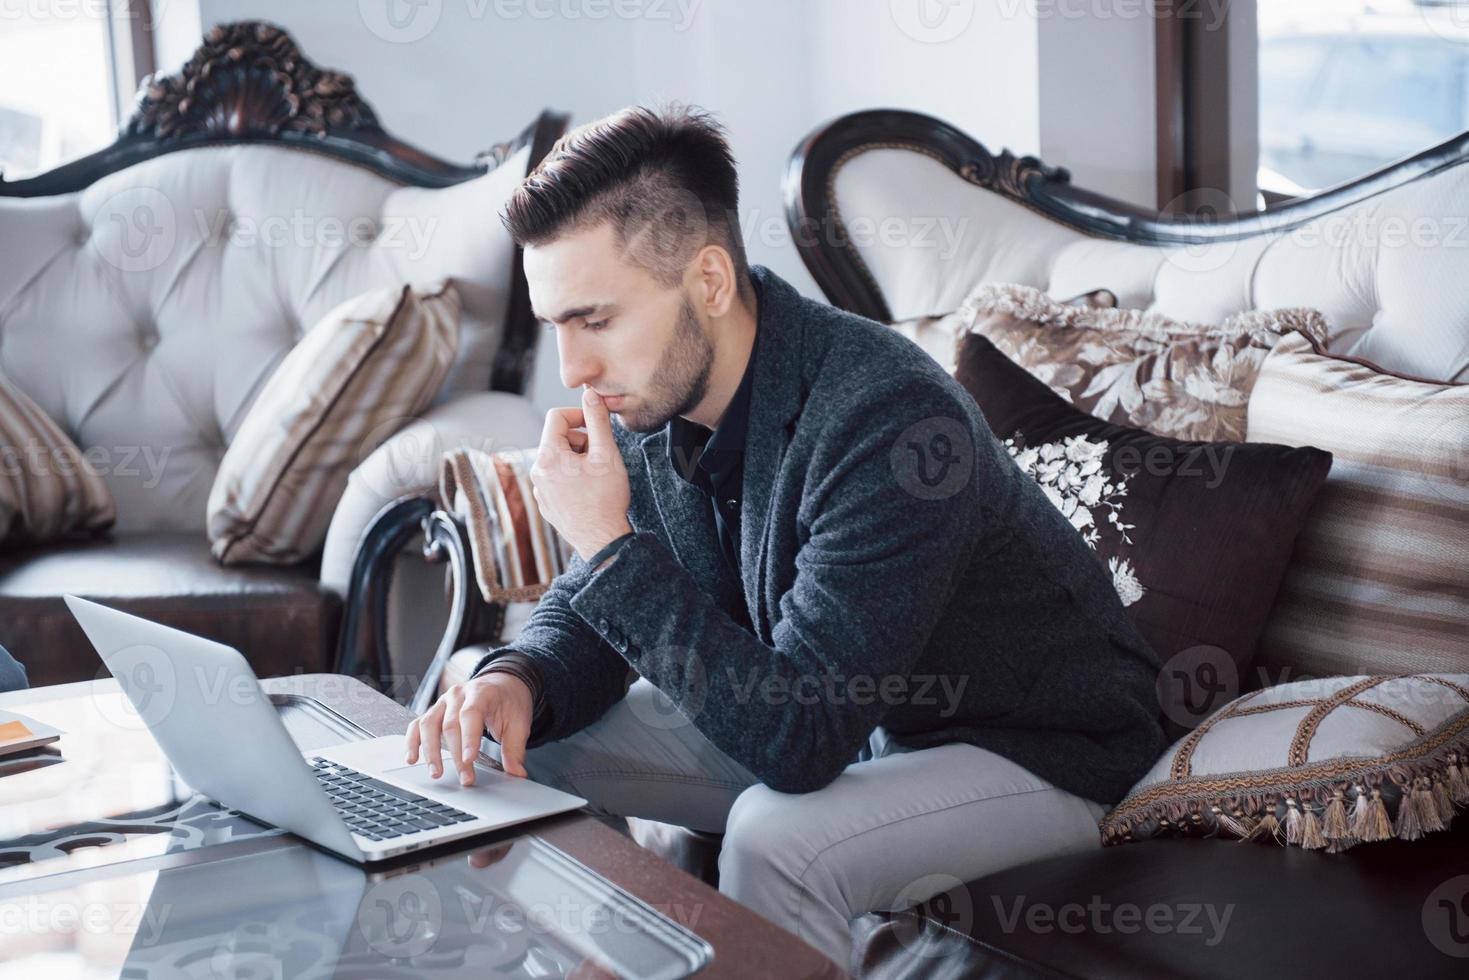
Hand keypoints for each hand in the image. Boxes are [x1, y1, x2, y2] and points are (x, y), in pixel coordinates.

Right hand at [405, 672, 532, 785]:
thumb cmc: (509, 703)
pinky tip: (412, 759)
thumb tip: (517, 773)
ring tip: (436, 773)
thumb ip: (515, 748)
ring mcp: (443, 702)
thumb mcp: (519, 722)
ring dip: (431, 751)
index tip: (470, 760)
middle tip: (465, 778)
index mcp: (481, 692)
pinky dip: (412, 742)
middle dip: (456, 755)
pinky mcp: (434, 711)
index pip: (471, 714)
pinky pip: (417, 725)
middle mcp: (458, 694)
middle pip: (450, 725)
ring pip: (429, 724)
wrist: (503, 684)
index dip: (469, 738)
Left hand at [530, 387, 632, 559]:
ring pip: (558, 460)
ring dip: (578, 460)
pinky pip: (557, 479)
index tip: (596, 423)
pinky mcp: (547, 504)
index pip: (557, 416)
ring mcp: (540, 490)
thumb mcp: (606, 453)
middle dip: (581, 440)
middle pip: (557, 439)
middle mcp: (537, 471)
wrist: (602, 541)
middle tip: (601, 456)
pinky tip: (590, 492)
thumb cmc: (605, 498)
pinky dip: (573, 478)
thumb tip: (590, 394)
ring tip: (597, 476)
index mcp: (548, 456)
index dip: (579, 414)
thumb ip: (597, 419)